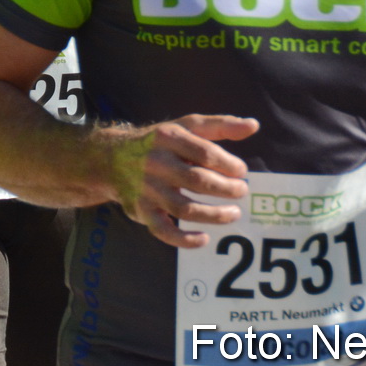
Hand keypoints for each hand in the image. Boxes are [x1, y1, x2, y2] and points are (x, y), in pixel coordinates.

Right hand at [110, 114, 258, 247]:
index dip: (229, 165)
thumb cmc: (160, 143)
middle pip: (197, 181)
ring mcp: (147, 189)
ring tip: (233, 214)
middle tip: (241, 192)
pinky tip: (204, 238)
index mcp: (168, 138)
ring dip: (214, 215)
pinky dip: (184, 240)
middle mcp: (155, 163)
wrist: (112, 159)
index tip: (242, 172)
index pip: (206, 153)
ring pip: (184, 208)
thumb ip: (220, 125)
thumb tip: (253, 126)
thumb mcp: (186, 126)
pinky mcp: (141, 210)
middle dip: (226, 190)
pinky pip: (163, 230)